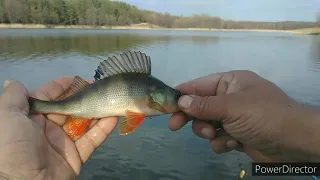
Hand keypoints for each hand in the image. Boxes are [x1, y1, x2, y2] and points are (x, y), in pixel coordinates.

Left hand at [0, 77, 117, 179]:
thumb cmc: (13, 146)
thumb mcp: (7, 117)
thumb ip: (14, 98)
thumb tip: (14, 82)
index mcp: (32, 119)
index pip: (49, 98)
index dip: (62, 87)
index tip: (77, 79)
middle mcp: (48, 129)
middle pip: (70, 109)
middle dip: (83, 97)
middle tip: (100, 88)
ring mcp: (64, 143)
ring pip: (84, 123)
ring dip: (97, 111)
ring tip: (110, 99)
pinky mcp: (76, 156)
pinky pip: (92, 140)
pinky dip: (103, 129)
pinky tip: (113, 117)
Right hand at [169, 70, 319, 161]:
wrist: (293, 141)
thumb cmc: (262, 115)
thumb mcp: (232, 107)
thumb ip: (204, 105)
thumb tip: (180, 101)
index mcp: (230, 82)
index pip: (199, 86)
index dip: (181, 95)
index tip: (165, 106)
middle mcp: (230, 98)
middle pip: (200, 106)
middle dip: (192, 117)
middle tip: (175, 126)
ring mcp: (233, 117)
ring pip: (207, 124)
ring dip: (209, 132)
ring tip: (217, 135)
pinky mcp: (236, 135)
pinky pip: (218, 138)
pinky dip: (222, 142)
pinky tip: (233, 144)